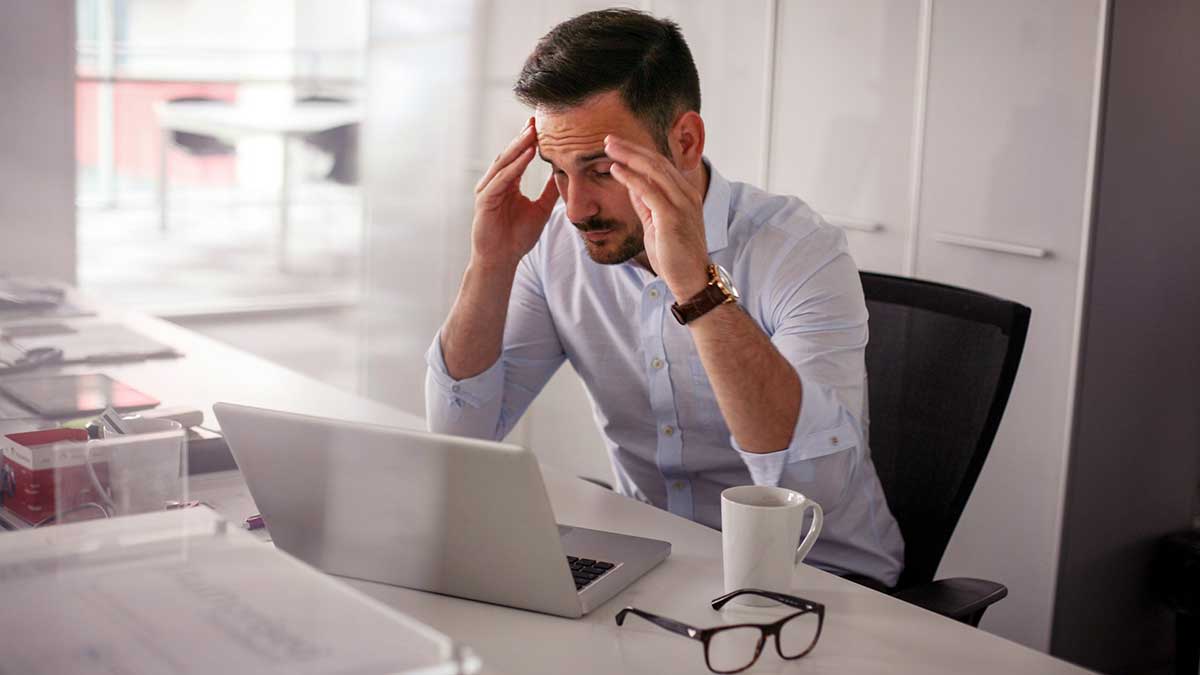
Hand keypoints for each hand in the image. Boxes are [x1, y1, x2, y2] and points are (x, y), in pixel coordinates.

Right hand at [471, 117, 558, 268]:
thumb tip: (565, 175)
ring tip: (532, 132)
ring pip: (504, 163)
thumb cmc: (517, 237)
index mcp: (507, 183)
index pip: (519, 156)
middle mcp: (495, 183)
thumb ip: (550, 192)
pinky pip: (501, 179)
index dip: (529, 141)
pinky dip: (514, 166)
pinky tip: (526, 155)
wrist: (502, 260)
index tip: (543, 125)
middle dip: (523, 137)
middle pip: (510, 154)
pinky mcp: (485, 200)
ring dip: (519, 147)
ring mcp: (488, 190)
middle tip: (536, 120)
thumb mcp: (541, 209)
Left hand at [604, 135, 709, 298]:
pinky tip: (615, 169)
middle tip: (608, 138)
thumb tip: (631, 185)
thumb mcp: (657, 223)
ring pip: (653, 169)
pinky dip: (630, 177)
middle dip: (631, 147)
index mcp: (685, 194)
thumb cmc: (674, 255)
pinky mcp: (672, 216)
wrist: (690, 280)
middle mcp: (686, 194)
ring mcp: (681, 204)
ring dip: (628, 156)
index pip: (660, 164)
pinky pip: (648, 190)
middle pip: (656, 161)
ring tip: (608, 147)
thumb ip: (646, 203)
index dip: (638, 152)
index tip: (617, 145)